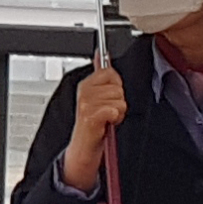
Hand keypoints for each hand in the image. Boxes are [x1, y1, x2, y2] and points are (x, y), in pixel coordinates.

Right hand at [57, 60, 128, 191]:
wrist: (84, 150)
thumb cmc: (94, 125)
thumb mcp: (98, 97)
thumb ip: (100, 74)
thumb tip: (101, 54)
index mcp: (86, 84)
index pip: (110, 72)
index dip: (116, 87)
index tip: (109, 100)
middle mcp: (84, 92)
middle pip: (117, 86)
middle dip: (119, 102)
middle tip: (108, 113)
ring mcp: (85, 104)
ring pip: (118, 99)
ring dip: (117, 112)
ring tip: (107, 120)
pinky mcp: (89, 116)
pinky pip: (114, 110)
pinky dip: (115, 119)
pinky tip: (106, 125)